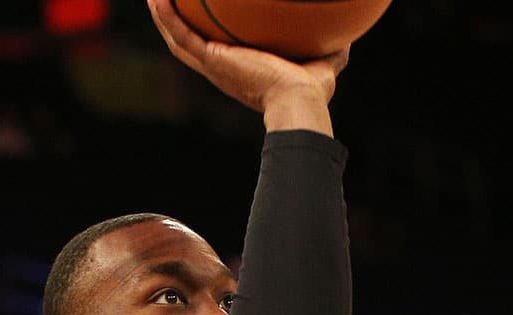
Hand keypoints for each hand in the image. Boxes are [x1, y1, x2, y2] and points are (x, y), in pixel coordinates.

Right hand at [146, 0, 347, 133]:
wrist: (298, 100)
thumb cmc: (311, 90)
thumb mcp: (324, 62)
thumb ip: (332, 49)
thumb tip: (349, 37)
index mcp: (239, 69)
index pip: (215, 49)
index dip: (204, 34)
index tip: (200, 17)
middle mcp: (221, 68)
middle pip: (188, 42)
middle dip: (174, 21)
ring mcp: (213, 65)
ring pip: (177, 37)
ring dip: (163, 15)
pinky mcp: (211, 59)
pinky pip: (182, 35)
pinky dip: (167, 17)